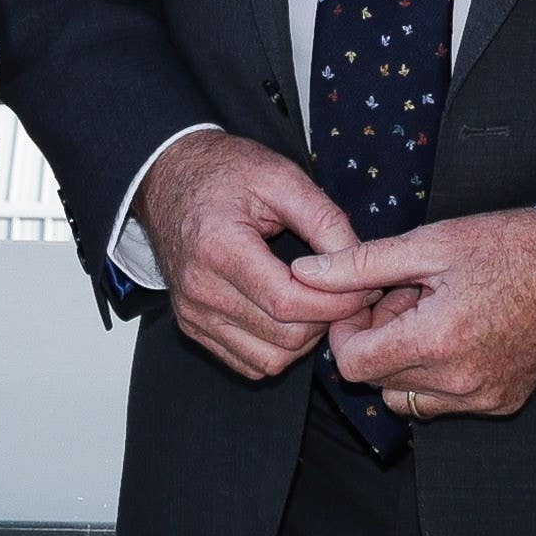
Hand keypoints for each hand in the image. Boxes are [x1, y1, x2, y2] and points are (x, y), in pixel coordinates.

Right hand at [131, 131, 362, 379]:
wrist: (169, 179)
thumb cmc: (225, 172)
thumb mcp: (281, 177)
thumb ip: (325, 220)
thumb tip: (360, 265)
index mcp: (218, 248)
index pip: (288, 302)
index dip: (337, 302)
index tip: (365, 285)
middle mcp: (199, 290)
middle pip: (284, 336)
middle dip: (328, 320)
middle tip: (350, 294)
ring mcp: (193, 314)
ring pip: (270, 359)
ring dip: (306, 339)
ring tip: (320, 302)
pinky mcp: (193, 327)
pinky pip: (249, 362)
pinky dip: (279, 348)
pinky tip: (292, 315)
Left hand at [292, 208, 535, 424]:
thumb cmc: (510, 247)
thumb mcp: (430, 244)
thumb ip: (361, 264)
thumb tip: (304, 273)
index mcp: (437, 341)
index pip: (353, 365)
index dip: (347, 331)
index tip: (366, 301)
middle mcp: (458, 383)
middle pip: (378, 381)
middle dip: (378, 340)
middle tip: (406, 297)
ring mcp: (482, 399)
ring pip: (408, 397)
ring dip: (405, 361)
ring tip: (433, 314)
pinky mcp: (501, 403)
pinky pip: (444, 402)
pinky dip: (437, 374)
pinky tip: (459, 332)